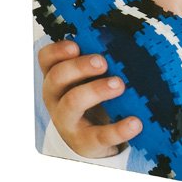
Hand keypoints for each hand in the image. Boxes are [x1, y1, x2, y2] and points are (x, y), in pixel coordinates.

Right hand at [38, 40, 142, 157]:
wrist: (96, 140)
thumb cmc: (95, 98)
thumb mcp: (94, 78)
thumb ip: (103, 61)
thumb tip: (130, 39)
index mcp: (59, 77)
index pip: (47, 59)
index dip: (57, 50)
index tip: (75, 46)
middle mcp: (56, 98)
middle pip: (57, 78)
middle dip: (79, 67)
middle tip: (102, 62)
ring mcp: (67, 122)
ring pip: (72, 103)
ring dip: (95, 91)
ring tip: (120, 85)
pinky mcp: (85, 143)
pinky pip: (99, 136)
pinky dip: (118, 129)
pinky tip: (135, 123)